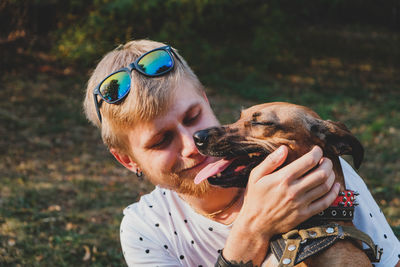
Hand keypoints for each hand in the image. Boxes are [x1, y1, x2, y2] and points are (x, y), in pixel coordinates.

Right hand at [223, 145, 339, 264]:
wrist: (255, 224)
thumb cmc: (255, 198)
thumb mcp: (255, 176)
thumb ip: (270, 161)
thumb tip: (284, 148)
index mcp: (283, 178)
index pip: (308, 161)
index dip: (317, 153)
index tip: (317, 150)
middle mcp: (294, 190)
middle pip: (321, 173)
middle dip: (327, 163)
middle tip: (325, 160)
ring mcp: (301, 203)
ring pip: (325, 186)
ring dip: (331, 176)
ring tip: (329, 171)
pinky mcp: (305, 214)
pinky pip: (325, 203)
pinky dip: (334, 193)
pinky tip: (335, 186)